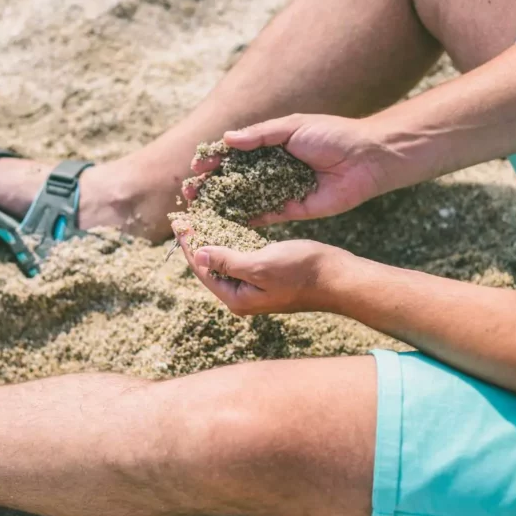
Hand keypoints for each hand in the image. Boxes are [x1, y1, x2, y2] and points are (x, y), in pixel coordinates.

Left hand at [172, 228, 352, 314]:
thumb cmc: (302, 272)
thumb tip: (200, 254)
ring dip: (213, 240)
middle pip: (211, 266)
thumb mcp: (260, 264)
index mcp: (237, 298)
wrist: (338, 278)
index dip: (189, 245)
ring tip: (200, 218)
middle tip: (184, 217)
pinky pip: (242, 257)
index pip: (203, 270)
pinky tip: (226, 226)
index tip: (177, 221)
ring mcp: (256, 286)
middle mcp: (243, 296)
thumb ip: (228, 261)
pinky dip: (231, 241)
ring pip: (226, 260)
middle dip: (197, 242)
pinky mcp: (268, 275)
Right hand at [187, 113, 396, 224]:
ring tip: (201, 209)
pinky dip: (246, 219)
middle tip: (190, 194)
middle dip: (212, 185)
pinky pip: (265, 215)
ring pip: (246, 198)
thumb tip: (226, 140)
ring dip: (223, 203)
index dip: (215, 160)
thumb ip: (259, 135)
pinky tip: (226, 223)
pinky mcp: (293, 209)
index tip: (196, 167)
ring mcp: (281, 189)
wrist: (366, 158)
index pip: (235, 154)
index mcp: (272, 145)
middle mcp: (273, 168)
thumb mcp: (292, 127)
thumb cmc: (332, 135)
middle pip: (235, 178)